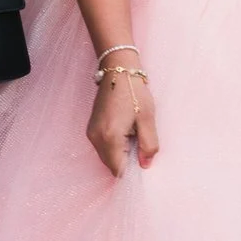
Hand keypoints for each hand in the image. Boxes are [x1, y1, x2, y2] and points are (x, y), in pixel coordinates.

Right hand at [87, 61, 159, 176]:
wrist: (117, 70)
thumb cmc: (135, 91)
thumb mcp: (148, 118)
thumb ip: (148, 145)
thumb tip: (146, 165)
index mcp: (110, 137)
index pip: (119, 170)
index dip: (132, 170)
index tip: (143, 161)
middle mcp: (96, 138)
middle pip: (112, 166)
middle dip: (127, 161)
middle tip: (140, 143)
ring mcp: (91, 133)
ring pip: (107, 157)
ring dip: (121, 153)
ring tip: (133, 132)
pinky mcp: (91, 128)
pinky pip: (103, 147)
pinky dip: (115, 145)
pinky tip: (125, 130)